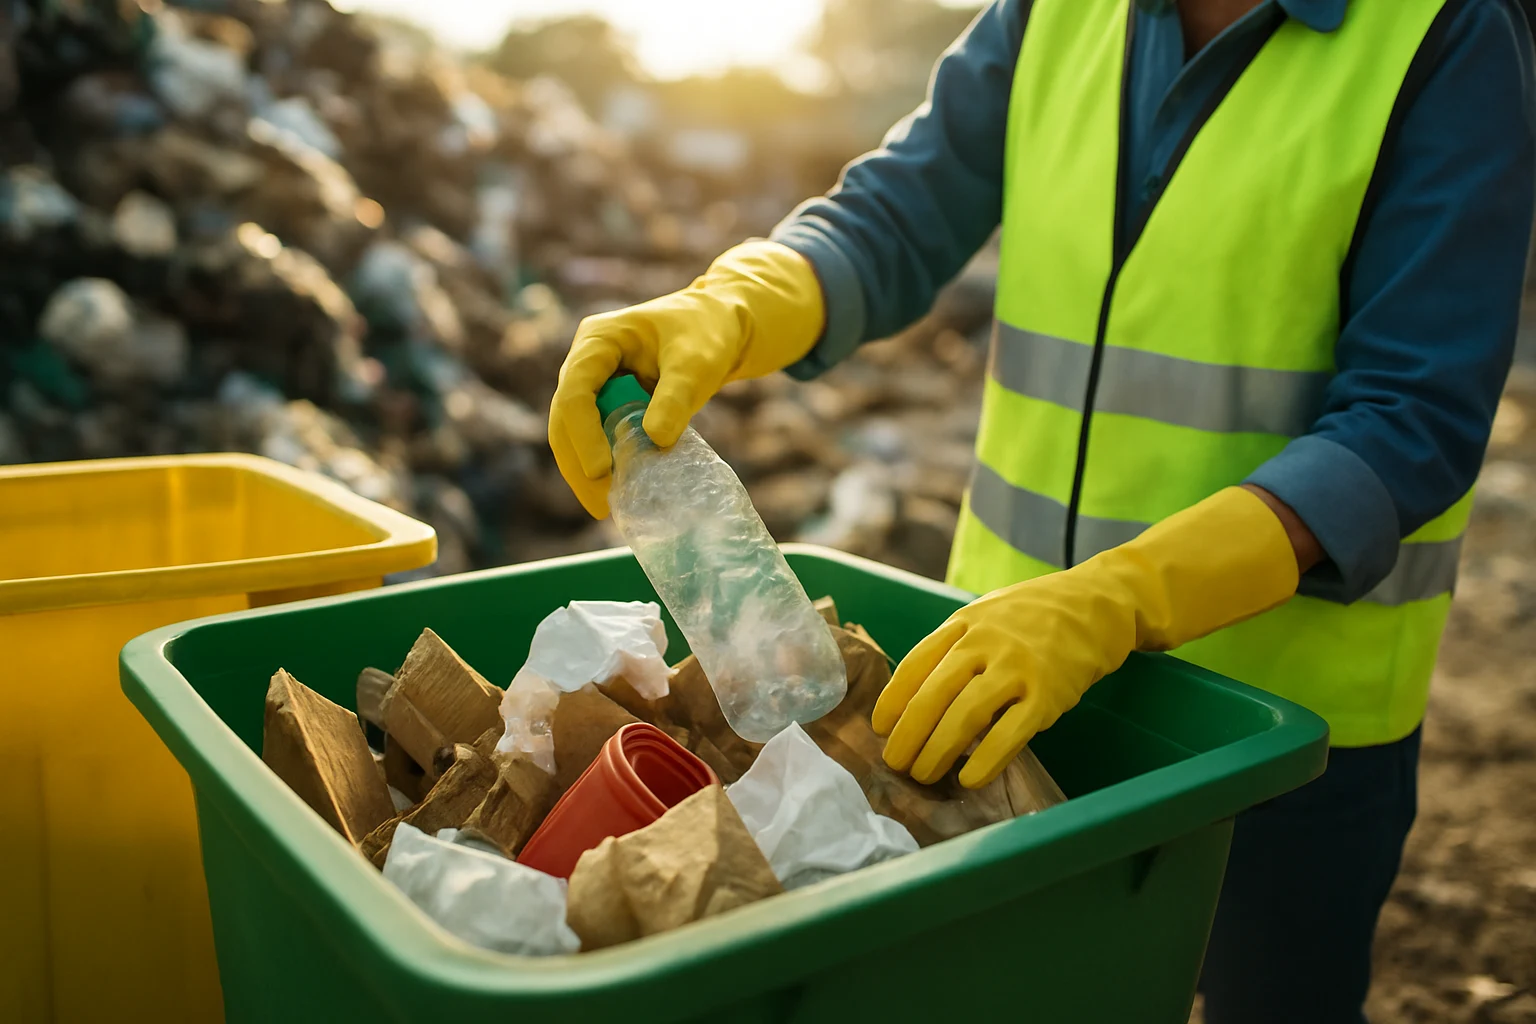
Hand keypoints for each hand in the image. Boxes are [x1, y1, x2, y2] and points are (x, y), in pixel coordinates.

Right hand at [548, 240, 823, 517]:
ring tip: (606, 506)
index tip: (602, 470)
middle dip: (577, 462)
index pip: (575, 390)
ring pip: (574, 430)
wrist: (722, 325)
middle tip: (599, 504)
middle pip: (564, 416)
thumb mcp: (697, 363)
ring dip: (585, 468)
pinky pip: (596, 435)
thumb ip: (676, 397)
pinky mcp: (609, 401)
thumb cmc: (708, 333)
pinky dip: (604, 461)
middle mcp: (587, 360)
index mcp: (599, 339)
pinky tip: (618, 490)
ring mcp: (595, 381)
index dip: (582, 433)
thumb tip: (656, 440)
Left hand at [873, 487, 1301, 787]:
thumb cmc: (1034, 615)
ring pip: (964, 715)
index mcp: (964, 623)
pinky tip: (970, 779)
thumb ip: (955, 645)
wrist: (1098, 604)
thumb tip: (917, 694)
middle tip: (895, 763)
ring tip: (923, 774)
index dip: (893, 700)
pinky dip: (985, 759)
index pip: (914, 664)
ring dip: (937, 751)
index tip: (880, 728)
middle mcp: (985, 643)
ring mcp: (1018, 667)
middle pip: (932, 695)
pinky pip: (1010, 732)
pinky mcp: (1048, 693)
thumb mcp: (986, 613)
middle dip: (908, 735)